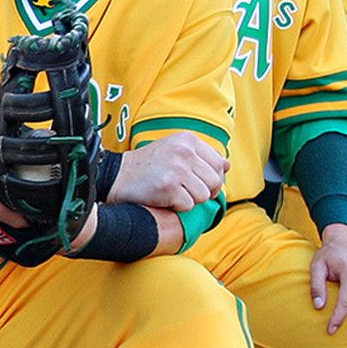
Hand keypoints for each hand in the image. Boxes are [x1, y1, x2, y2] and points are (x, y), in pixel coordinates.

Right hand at [103, 134, 225, 211]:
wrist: (118, 175)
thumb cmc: (148, 165)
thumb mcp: (175, 149)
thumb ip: (201, 156)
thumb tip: (227, 165)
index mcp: (188, 140)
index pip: (220, 163)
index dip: (214, 178)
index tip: (199, 182)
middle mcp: (184, 152)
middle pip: (215, 181)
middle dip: (204, 191)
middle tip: (186, 191)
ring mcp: (177, 169)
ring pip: (204, 195)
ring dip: (190, 199)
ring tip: (174, 192)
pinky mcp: (169, 187)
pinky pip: (189, 206)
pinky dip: (178, 207)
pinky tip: (165, 198)